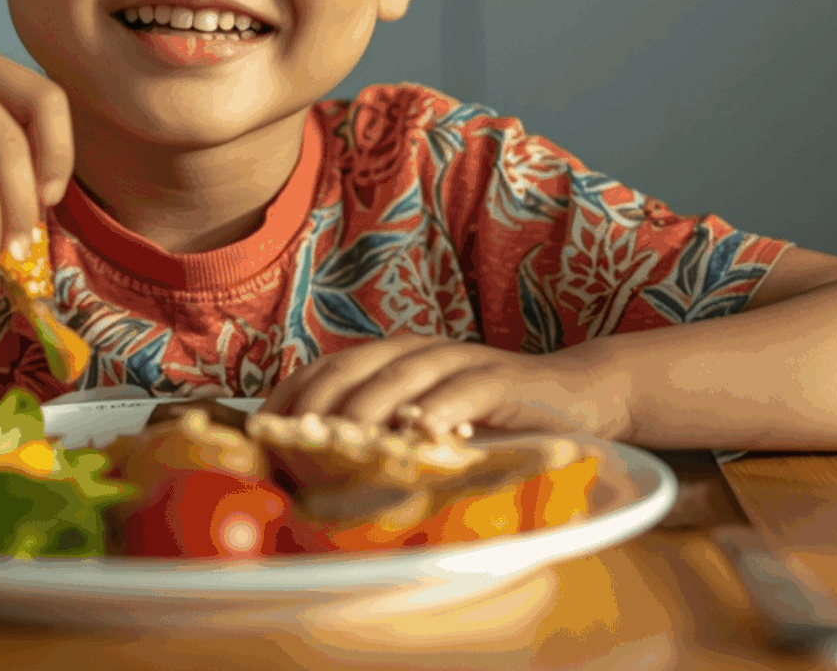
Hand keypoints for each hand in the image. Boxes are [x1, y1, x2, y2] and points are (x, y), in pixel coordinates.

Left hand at [259, 334, 626, 439]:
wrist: (577, 395)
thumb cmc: (491, 421)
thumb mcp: (428, 426)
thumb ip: (383, 441)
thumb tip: (317, 484)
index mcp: (391, 359)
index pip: (323, 370)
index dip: (288, 400)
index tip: (258, 436)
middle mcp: (417, 352)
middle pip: (349, 369)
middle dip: (313, 407)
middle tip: (288, 447)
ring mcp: (458, 362)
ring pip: (397, 377)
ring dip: (364, 410)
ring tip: (336, 442)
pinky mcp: (500, 380)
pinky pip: (461, 391)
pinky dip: (436, 411)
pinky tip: (417, 435)